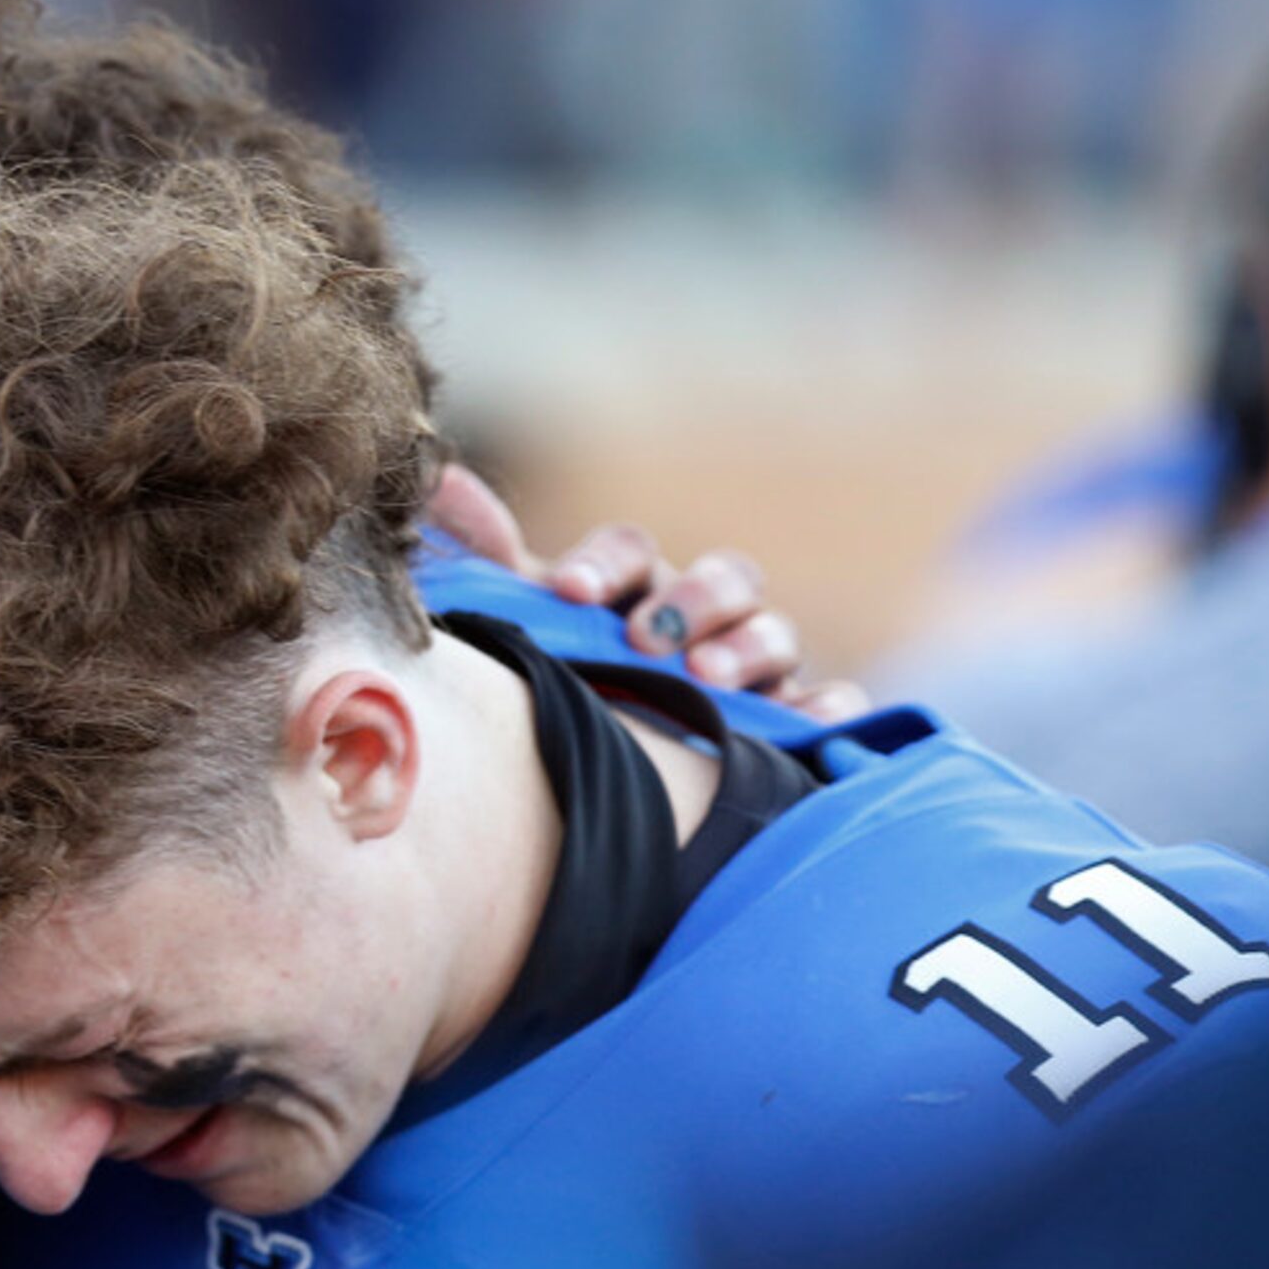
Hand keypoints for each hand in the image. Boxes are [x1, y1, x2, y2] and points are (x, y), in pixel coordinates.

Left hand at [426, 463, 867, 722]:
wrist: (593, 789)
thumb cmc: (559, 693)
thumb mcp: (517, 632)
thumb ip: (484, 564)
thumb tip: (439, 480)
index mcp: (634, 589)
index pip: (631, 553)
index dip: (604, 563)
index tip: (565, 590)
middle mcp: (704, 622)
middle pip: (724, 578)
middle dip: (692, 600)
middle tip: (649, 636)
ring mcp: (758, 672)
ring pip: (776, 636)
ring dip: (749, 648)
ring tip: (707, 680)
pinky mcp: (795, 729)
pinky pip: (829, 713)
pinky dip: (828, 713)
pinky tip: (810, 725)